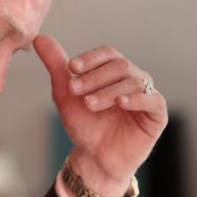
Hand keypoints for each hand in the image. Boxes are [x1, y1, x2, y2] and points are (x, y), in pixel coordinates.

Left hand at [34, 34, 166, 196]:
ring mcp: (147, 95)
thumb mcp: (66, 94)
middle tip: (75, 89)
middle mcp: (133, 78)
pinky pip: (153, 100)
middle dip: (95, 77)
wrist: (95, 158)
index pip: (107, 53)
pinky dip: (137, 99)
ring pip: (133, 82)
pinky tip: (120, 103)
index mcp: (114, 70)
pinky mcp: (157, 115)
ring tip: (89, 103)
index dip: (90, 59)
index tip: (71, 67)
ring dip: (108, 91)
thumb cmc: (85, 124)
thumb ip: (56, 66)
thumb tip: (39, 38)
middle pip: (120, 66)